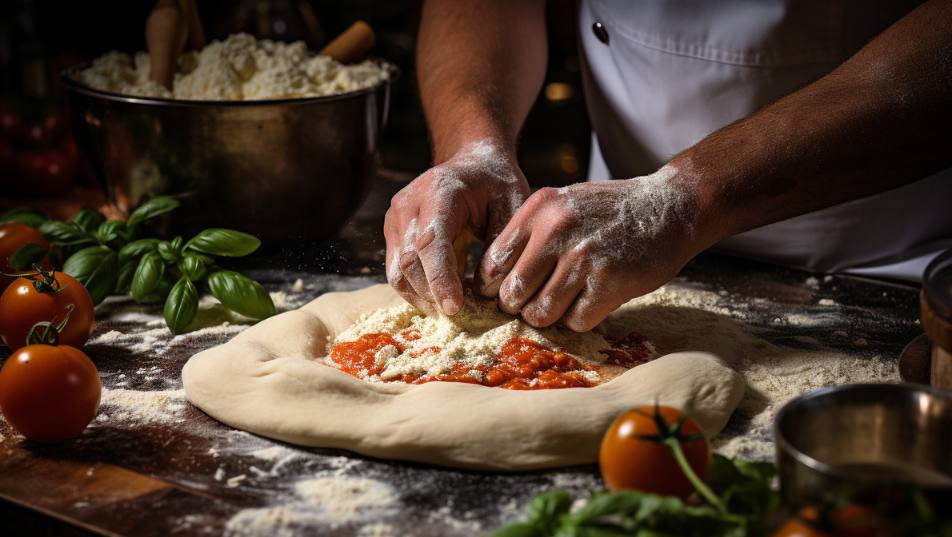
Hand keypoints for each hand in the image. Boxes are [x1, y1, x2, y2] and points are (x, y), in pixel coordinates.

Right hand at [385, 141, 529, 314]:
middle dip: (433, 295)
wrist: (473, 161)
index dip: (439, 278)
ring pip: (397, 272)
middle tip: (463, 317)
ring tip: (453, 310)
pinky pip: (396, 270)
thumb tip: (488, 286)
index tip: (454, 308)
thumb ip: (502, 244)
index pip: (430, 242)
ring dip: (423, 297)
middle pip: (409, 262)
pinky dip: (417, 289)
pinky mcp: (393, 231)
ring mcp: (395, 218)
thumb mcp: (513, 205)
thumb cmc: (496, 183)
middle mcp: (409, 203)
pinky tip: (441, 297)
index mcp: (440, 191)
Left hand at [477, 167, 701, 330]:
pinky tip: (591, 301)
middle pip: (513, 293)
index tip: (502, 293)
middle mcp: (557, 230)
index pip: (493, 262)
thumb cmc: (610, 211)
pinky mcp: (610, 282)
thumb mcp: (563, 204)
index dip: (493, 285)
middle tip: (534, 303)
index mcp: (540, 209)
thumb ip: (528, 233)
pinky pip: (576, 320)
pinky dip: (579, 318)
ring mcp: (584, 257)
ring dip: (549, 316)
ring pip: (541, 312)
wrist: (670, 208)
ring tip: (563, 303)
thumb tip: (491, 278)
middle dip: (519, 305)